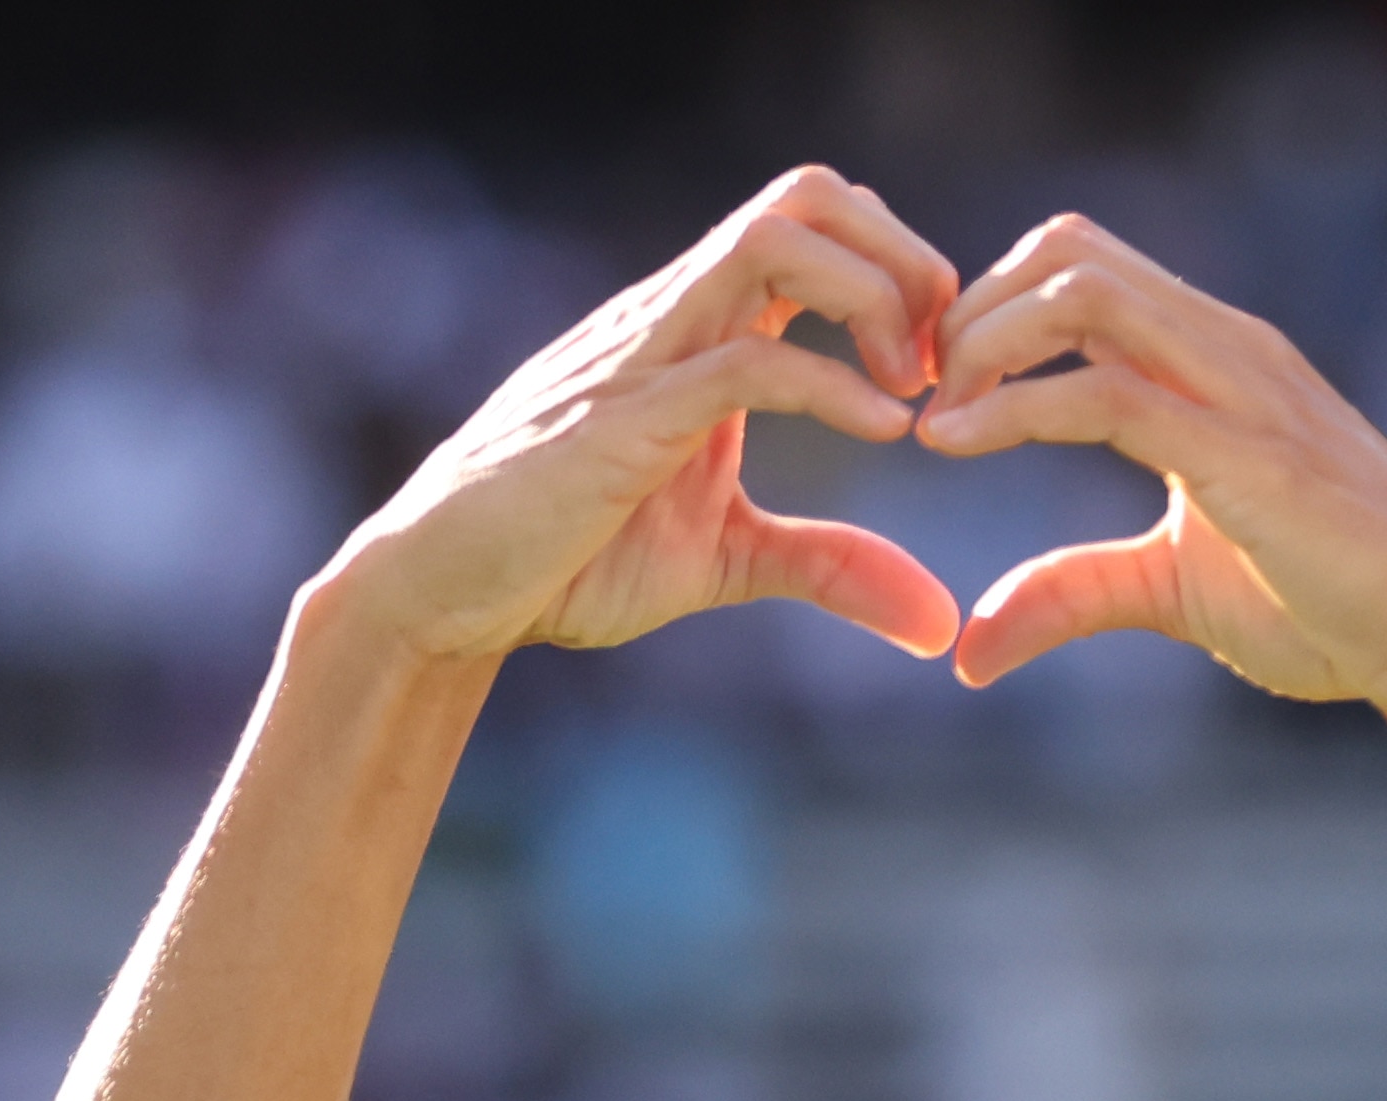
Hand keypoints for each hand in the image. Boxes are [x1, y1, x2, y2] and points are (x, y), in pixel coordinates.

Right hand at [321, 168, 962, 665]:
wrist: (444, 589)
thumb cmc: (568, 558)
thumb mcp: (725, 562)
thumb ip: (829, 568)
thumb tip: (935, 619)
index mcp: (703, 327)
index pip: (817, 224)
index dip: (902, 272)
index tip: (941, 371)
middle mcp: (677, 313)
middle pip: (808, 196)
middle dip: (902, 256)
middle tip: (942, 362)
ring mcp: (647, 352)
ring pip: (775, 238)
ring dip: (873, 294)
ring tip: (913, 387)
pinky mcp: (625, 416)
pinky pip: (743, 359)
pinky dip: (832, 382)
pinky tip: (884, 428)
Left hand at [914, 217, 1386, 727]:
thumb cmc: (1332, 606)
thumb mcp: (1174, 593)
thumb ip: (1075, 593)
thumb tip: (972, 645)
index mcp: (1211, 359)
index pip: (1080, 267)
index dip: (986, 310)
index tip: (932, 392)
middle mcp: (1224, 348)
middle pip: (1070, 249)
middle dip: (970, 309)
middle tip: (917, 395)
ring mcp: (1240, 390)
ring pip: (1083, 291)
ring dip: (982, 340)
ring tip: (934, 416)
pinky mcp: (1245, 456)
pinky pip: (1108, 394)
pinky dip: (1012, 408)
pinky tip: (954, 441)